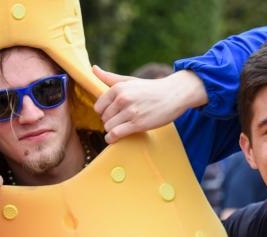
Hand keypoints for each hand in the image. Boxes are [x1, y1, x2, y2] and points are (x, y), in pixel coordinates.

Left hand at [92, 66, 207, 143]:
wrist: (174, 94)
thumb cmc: (150, 89)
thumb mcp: (130, 81)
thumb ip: (110, 78)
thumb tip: (93, 68)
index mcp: (118, 88)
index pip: (98, 107)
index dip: (104, 112)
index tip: (113, 114)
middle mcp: (123, 98)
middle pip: (103, 118)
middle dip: (110, 121)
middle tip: (121, 121)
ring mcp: (130, 111)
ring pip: (108, 127)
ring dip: (113, 130)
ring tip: (122, 128)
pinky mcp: (138, 124)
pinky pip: (116, 134)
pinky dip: (112, 139)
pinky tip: (115, 138)